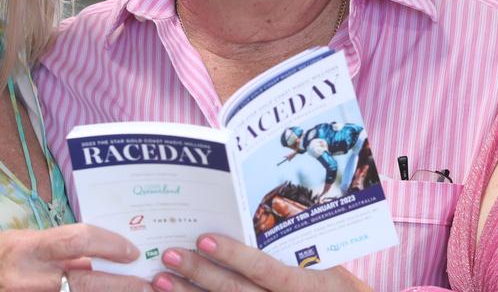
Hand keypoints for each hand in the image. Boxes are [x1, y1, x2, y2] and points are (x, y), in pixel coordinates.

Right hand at [0, 224, 148, 290]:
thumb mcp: (15, 244)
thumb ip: (53, 250)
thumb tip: (91, 257)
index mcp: (25, 248)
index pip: (78, 239)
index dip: (110, 244)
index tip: (131, 251)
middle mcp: (27, 277)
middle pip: (87, 280)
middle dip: (123, 284)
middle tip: (147, 284)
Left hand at [150, 234, 370, 291]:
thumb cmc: (337, 289)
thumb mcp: (330, 267)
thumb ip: (296, 245)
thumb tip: (260, 212)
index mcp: (307, 285)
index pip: (264, 270)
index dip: (233, 255)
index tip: (203, 239)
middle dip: (199, 274)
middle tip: (170, 256)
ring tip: (161, 281)